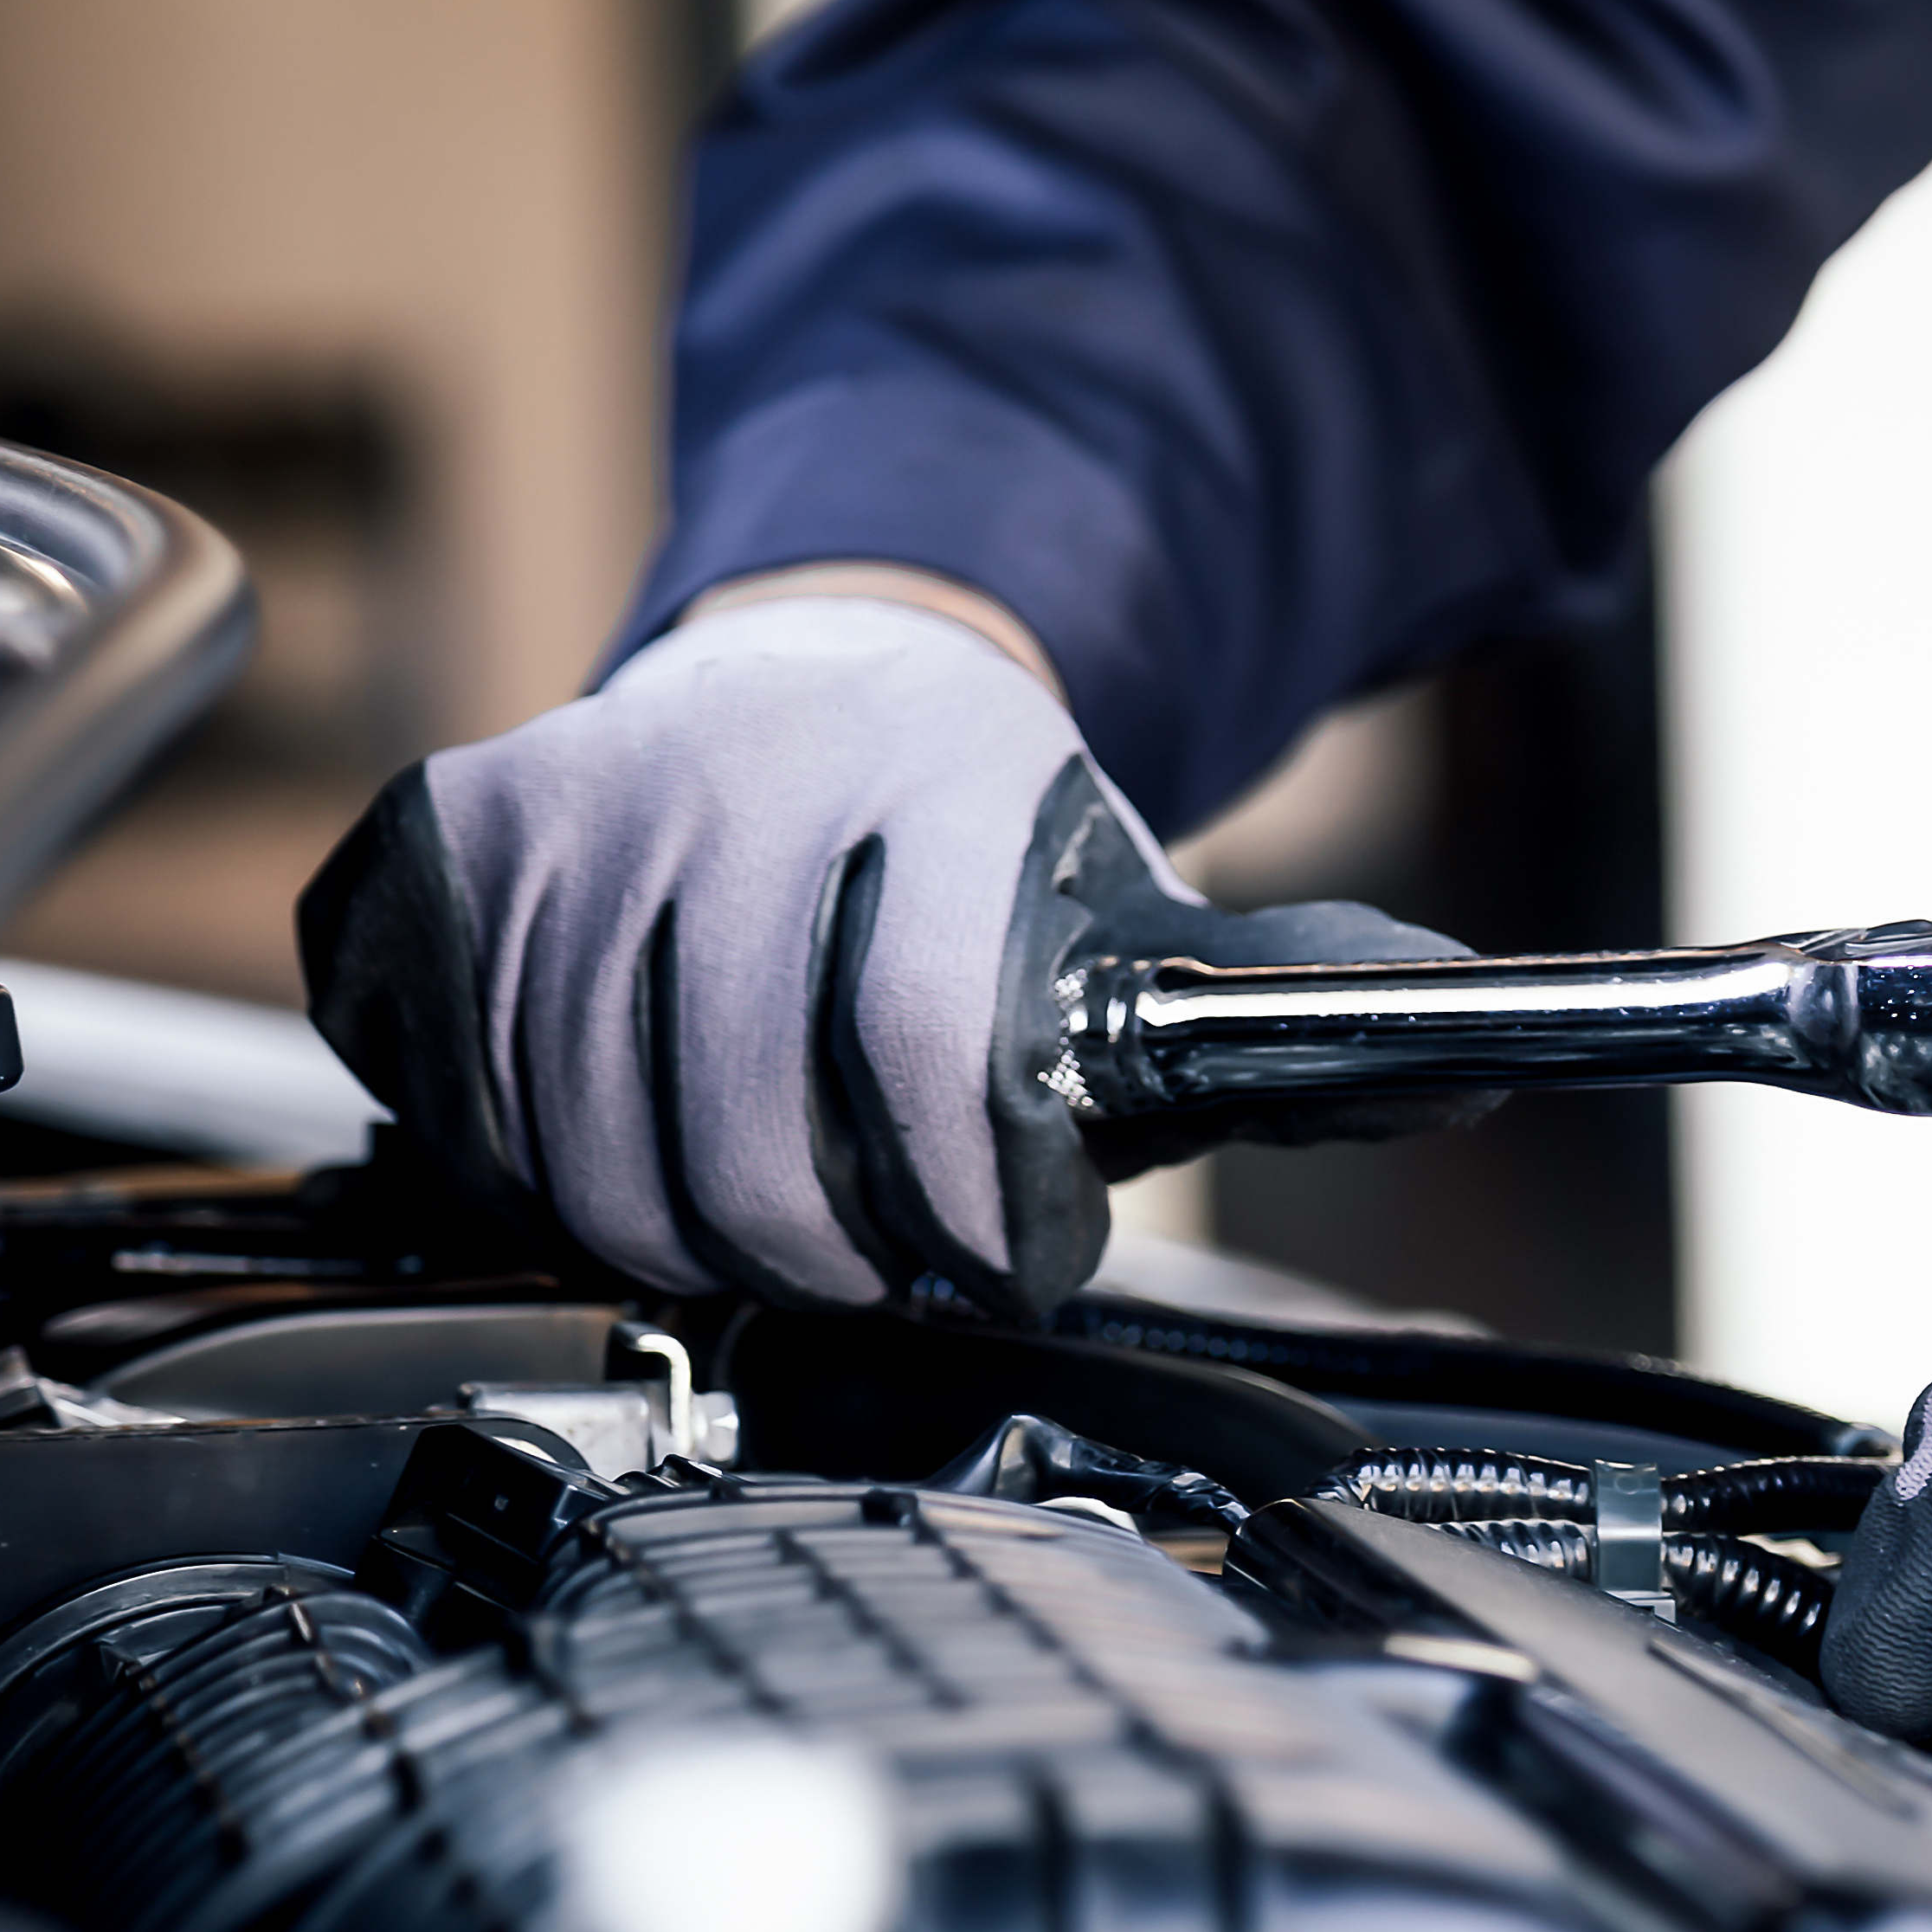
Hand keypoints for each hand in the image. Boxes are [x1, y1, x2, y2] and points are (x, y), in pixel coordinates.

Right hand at [295, 590, 1479, 1315]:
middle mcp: (735, 779)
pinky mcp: (455, 847)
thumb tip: (1476, 1060)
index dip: (967, 1221)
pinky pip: (462, 1094)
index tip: (998, 1264)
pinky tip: (632, 1142)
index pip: (930, 1066)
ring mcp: (576, 808)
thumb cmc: (995, 843)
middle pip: (744, 1156)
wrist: (832, 664)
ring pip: (587, 1157)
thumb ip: (1299, 1011)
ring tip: (771, 1215)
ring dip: (681, 1236)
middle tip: (883, 1267)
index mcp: (934, 784)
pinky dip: (540, 1165)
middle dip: (832, 1264)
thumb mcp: (1152, 914)